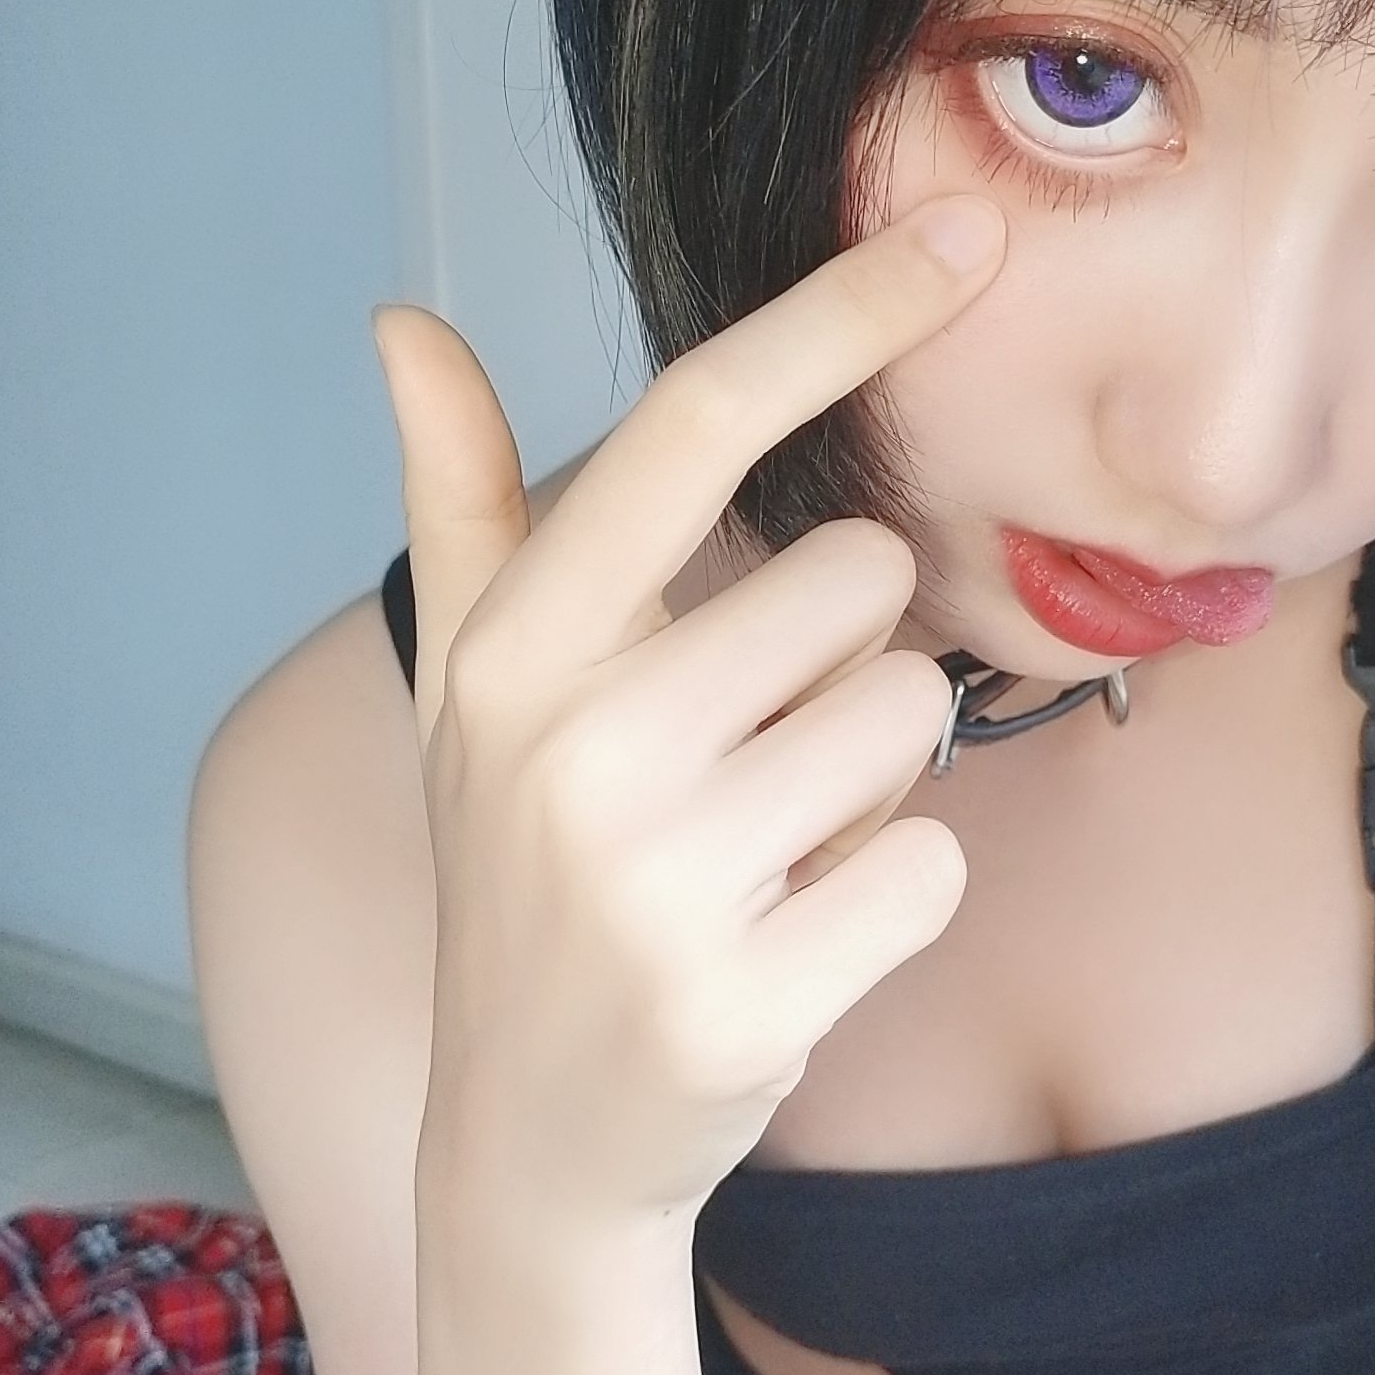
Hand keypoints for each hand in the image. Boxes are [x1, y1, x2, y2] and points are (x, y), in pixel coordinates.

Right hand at [371, 193, 1005, 1229]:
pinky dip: (893, 897)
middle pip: (859, 582)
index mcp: (513, 648)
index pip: (699, 426)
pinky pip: (933, 864)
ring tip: (763, 857)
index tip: (974, 233)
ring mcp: (652, 885)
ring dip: (871, 783)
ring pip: (910, 718)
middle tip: (744, 765)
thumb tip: (400, 322)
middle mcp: (570, 748)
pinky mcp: (744, 1002)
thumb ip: (463, 504)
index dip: (844, 313)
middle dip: (840, 661)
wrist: (529, 1141)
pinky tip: (792, 942)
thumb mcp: (470, 693)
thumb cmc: (523, 877)